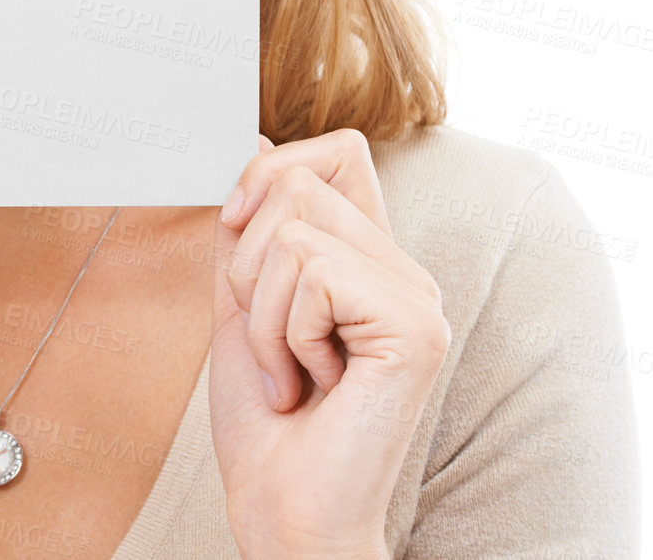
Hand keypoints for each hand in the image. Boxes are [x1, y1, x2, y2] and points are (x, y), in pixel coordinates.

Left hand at [209, 129, 449, 558]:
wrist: (282, 510)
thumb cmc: (266, 418)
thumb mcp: (242, 300)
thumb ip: (249, 227)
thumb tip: (254, 143)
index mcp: (370, 257)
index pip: (339, 149)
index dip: (272, 170)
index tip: (236, 227)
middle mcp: (404, 269)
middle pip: (300, 180)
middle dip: (249, 259)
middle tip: (271, 335)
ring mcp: (417, 296)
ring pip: (296, 228)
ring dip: (263, 309)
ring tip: (292, 367)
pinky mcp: (414, 326)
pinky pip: (312, 273)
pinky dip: (285, 333)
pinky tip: (314, 383)